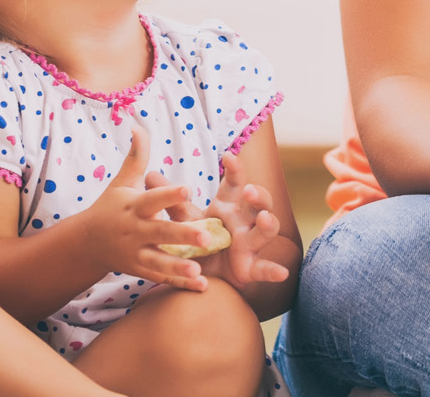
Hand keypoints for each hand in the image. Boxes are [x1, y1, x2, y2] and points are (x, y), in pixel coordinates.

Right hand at [77, 126, 214, 291]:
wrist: (86, 242)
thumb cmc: (111, 206)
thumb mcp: (122, 181)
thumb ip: (136, 156)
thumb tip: (138, 125)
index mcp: (133, 206)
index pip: (152, 199)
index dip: (168, 194)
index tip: (188, 189)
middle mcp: (135, 230)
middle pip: (160, 232)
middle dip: (183, 235)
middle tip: (207, 237)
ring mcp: (136, 253)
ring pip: (160, 261)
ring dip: (179, 267)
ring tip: (199, 271)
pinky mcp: (139, 270)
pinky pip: (161, 278)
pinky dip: (180, 284)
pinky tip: (202, 287)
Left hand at [147, 151, 290, 289]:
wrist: (202, 273)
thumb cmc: (198, 239)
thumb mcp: (185, 219)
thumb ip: (171, 200)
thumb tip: (149, 174)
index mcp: (228, 206)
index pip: (235, 183)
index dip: (235, 170)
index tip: (228, 156)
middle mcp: (243, 221)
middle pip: (258, 202)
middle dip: (258, 195)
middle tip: (249, 191)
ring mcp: (249, 244)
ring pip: (266, 230)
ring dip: (268, 223)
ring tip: (264, 219)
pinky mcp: (250, 267)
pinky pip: (264, 269)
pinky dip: (273, 271)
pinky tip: (281, 273)